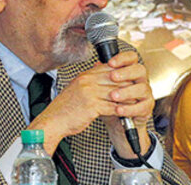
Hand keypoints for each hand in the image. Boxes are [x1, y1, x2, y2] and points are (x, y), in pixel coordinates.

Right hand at [30, 51, 152, 157]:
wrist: (53, 121)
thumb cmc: (65, 108)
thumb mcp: (77, 88)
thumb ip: (90, 79)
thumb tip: (102, 70)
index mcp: (84, 76)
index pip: (109, 69)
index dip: (121, 74)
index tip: (130, 80)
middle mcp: (87, 81)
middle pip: (114, 79)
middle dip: (127, 85)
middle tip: (137, 90)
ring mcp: (89, 93)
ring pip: (115, 92)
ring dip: (127, 98)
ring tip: (135, 102)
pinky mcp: (91, 106)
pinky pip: (112, 106)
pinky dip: (121, 110)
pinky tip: (126, 112)